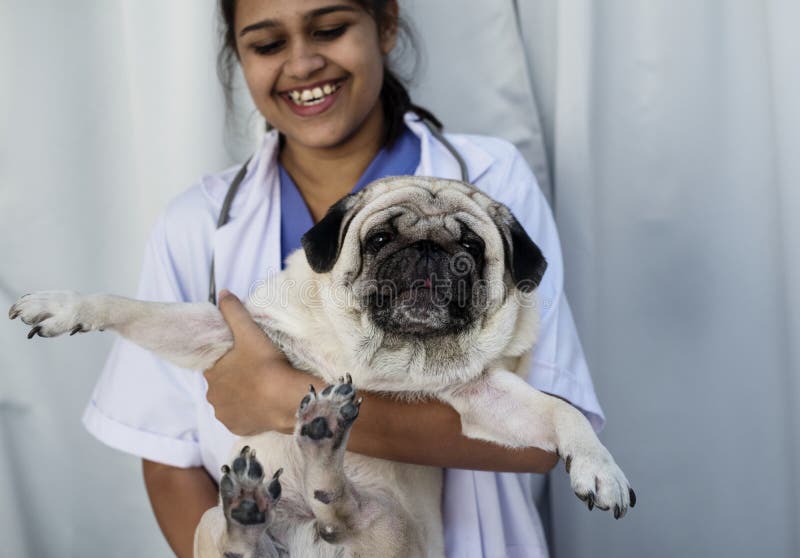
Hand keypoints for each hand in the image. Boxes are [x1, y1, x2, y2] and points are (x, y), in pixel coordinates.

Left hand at [204, 290, 297, 434]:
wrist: (285, 400)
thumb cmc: (265, 365)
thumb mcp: (249, 333)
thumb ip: (234, 312)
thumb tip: (222, 293)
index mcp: (212, 374)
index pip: (215, 365)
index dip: (229, 360)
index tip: (245, 358)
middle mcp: (213, 397)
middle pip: (223, 385)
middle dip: (235, 379)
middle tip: (257, 372)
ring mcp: (226, 416)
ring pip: (231, 403)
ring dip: (242, 397)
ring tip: (262, 389)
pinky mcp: (240, 429)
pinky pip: (242, 419)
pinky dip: (250, 413)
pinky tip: (263, 405)